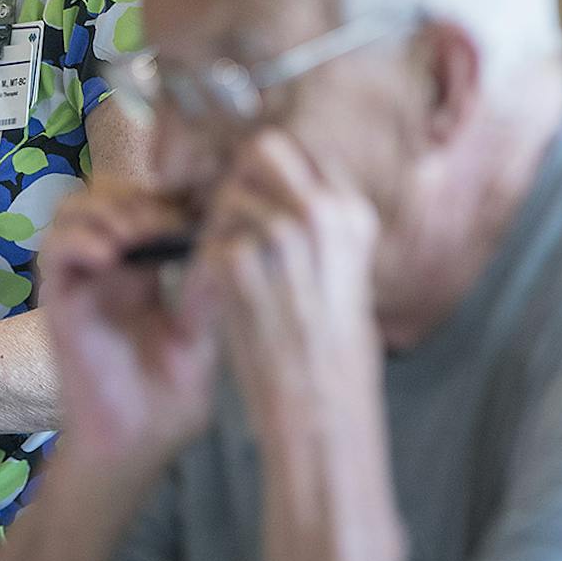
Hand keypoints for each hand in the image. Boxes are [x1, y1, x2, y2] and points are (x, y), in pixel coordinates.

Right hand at [37, 185, 216, 464]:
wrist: (133, 446)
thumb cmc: (169, 403)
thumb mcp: (201, 342)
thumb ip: (208, 297)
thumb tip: (227, 245)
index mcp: (149, 273)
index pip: (149, 205)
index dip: (171, 196)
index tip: (203, 205)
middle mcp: (112, 270)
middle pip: (110, 195)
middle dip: (140, 196)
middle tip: (169, 220)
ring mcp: (83, 282)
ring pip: (76, 210)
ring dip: (106, 210)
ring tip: (137, 235)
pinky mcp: (59, 300)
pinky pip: (54, 250)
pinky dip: (79, 241)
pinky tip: (111, 257)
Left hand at [188, 130, 382, 443]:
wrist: (323, 410)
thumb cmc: (336, 356)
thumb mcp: (349, 276)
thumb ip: (320, 231)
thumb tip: (280, 199)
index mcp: (353, 213)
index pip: (299, 151)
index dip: (272, 174)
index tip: (260, 198)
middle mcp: (321, 213)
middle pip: (261, 150)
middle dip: (242, 179)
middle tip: (235, 221)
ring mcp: (279, 235)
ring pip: (227, 196)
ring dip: (222, 228)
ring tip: (235, 272)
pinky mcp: (237, 263)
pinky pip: (208, 241)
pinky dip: (208, 266)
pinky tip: (226, 296)